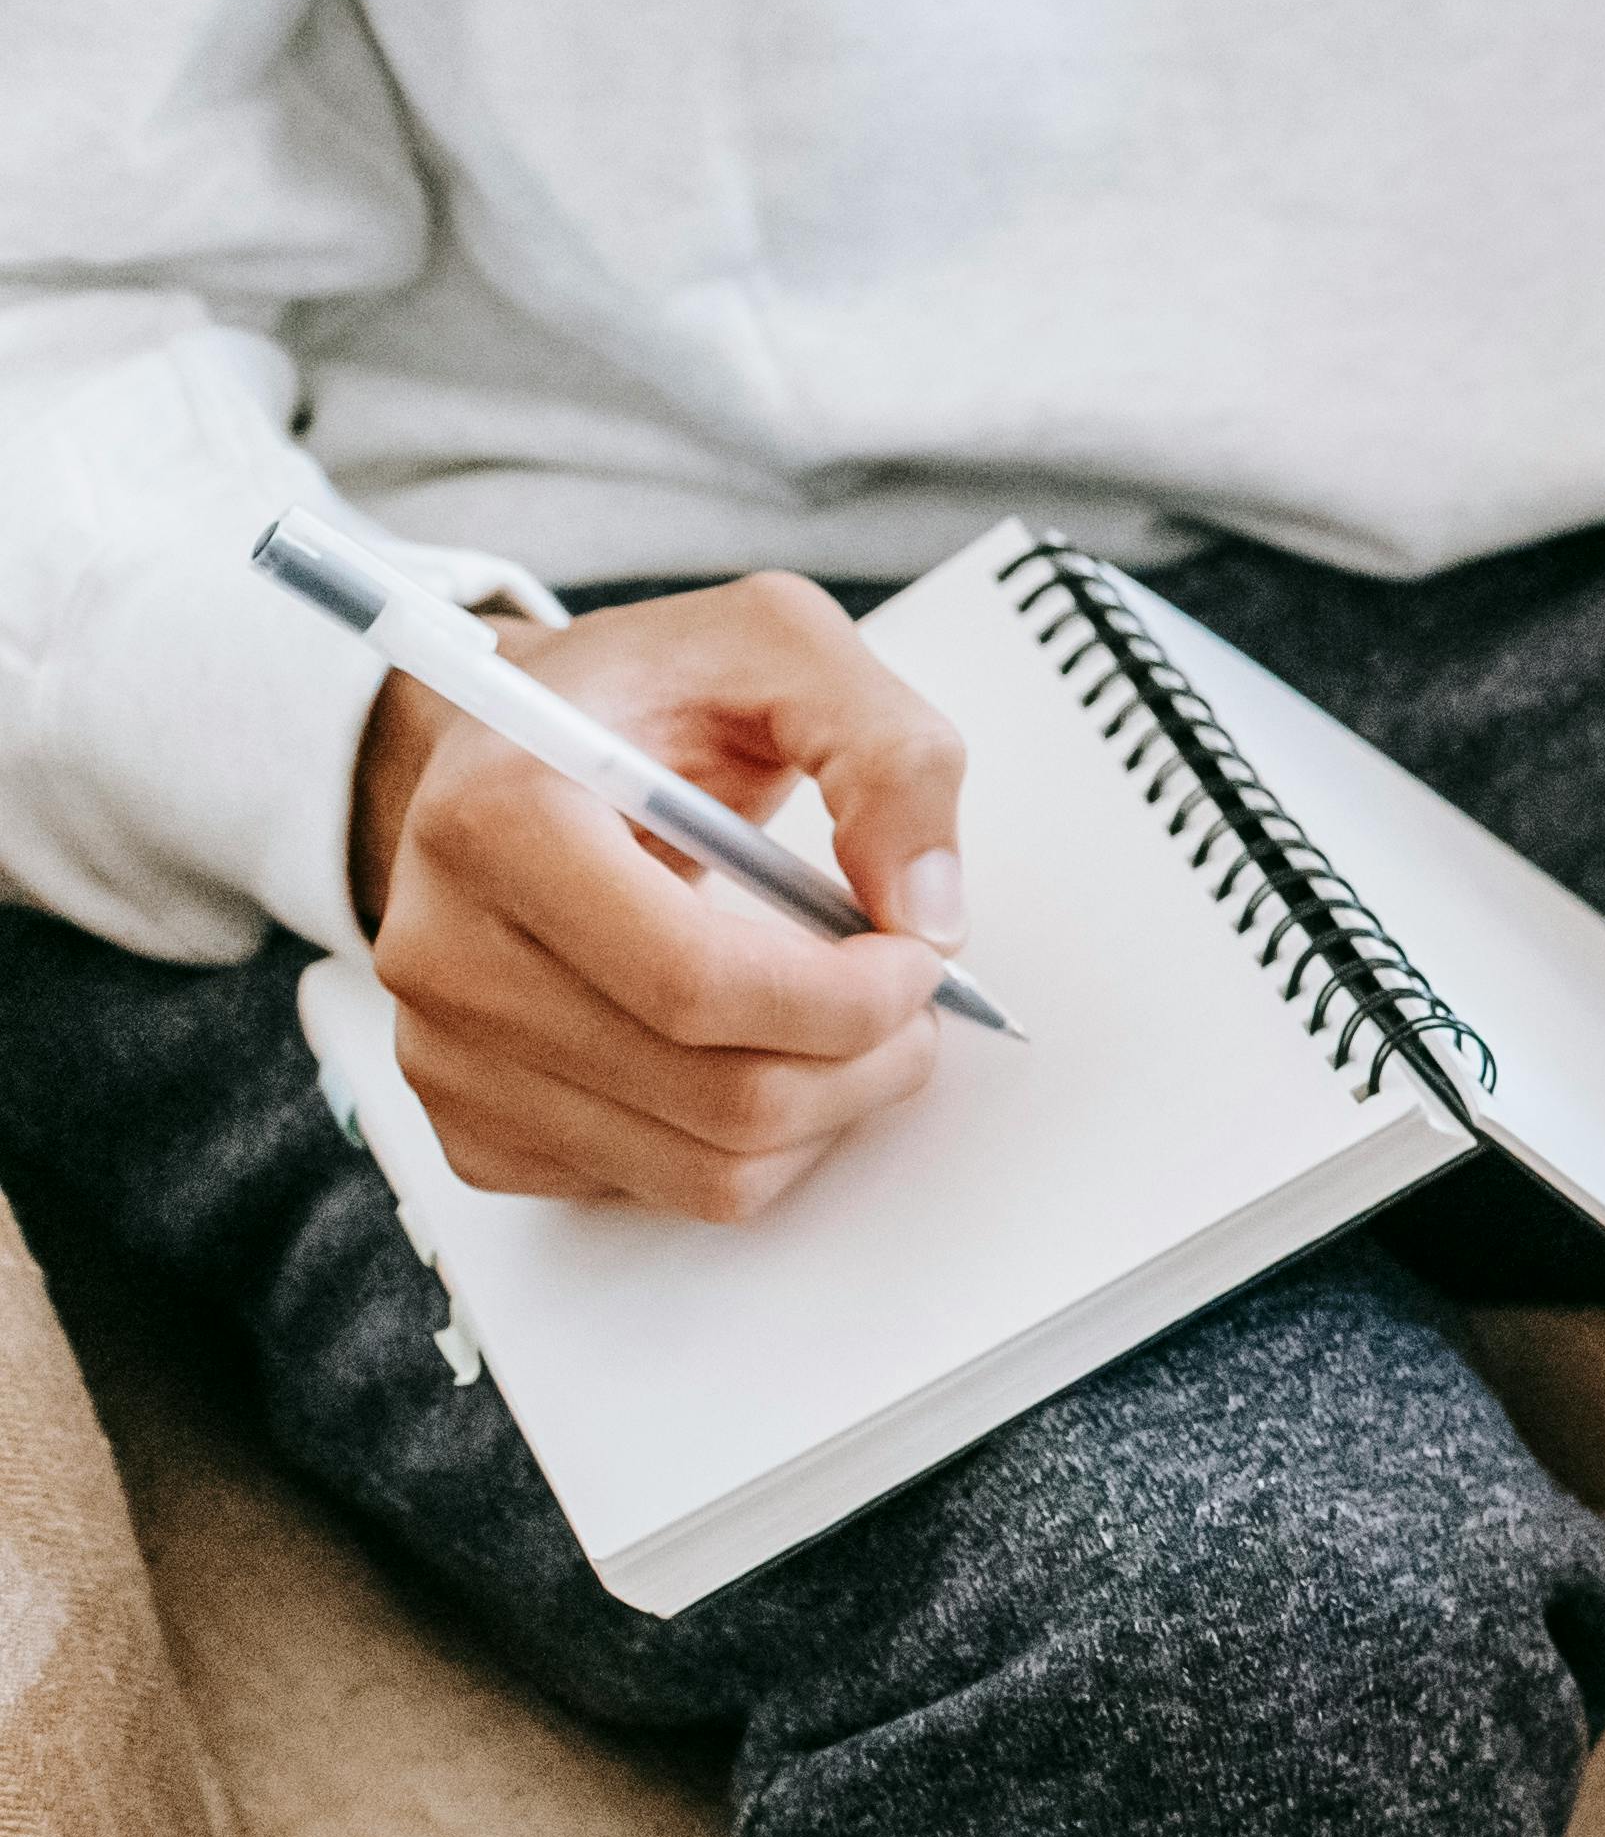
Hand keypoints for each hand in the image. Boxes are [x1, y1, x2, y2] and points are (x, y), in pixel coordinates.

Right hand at [349, 574, 971, 1219]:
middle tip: (914, 994)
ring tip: (852, 1016)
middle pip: (717, 1096)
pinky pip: (664, 1190)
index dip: (848, 996)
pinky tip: (760, 1045)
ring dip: (829, 1108)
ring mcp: (447, 1058)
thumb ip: (888, 753)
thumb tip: (928, 910)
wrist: (518, 745)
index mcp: (496, 822)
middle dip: (866, 1060)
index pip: (694, 985)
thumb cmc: (646, 693)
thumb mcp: (783, 646)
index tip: (921, 954)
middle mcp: (444, 954)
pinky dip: (755, 1142)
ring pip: (707, 1170)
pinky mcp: (478, 1127)